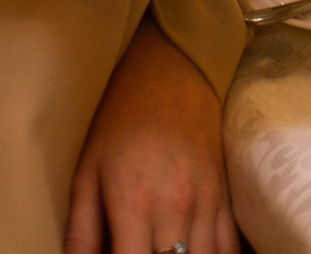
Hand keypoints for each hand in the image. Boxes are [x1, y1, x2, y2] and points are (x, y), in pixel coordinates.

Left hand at [65, 19, 237, 253]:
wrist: (174, 74)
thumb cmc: (120, 123)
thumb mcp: (86, 174)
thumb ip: (81, 232)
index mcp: (134, 205)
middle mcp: (176, 209)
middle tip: (138, 251)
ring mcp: (208, 203)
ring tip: (162, 252)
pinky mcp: (225, 197)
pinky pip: (229, 248)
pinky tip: (194, 253)